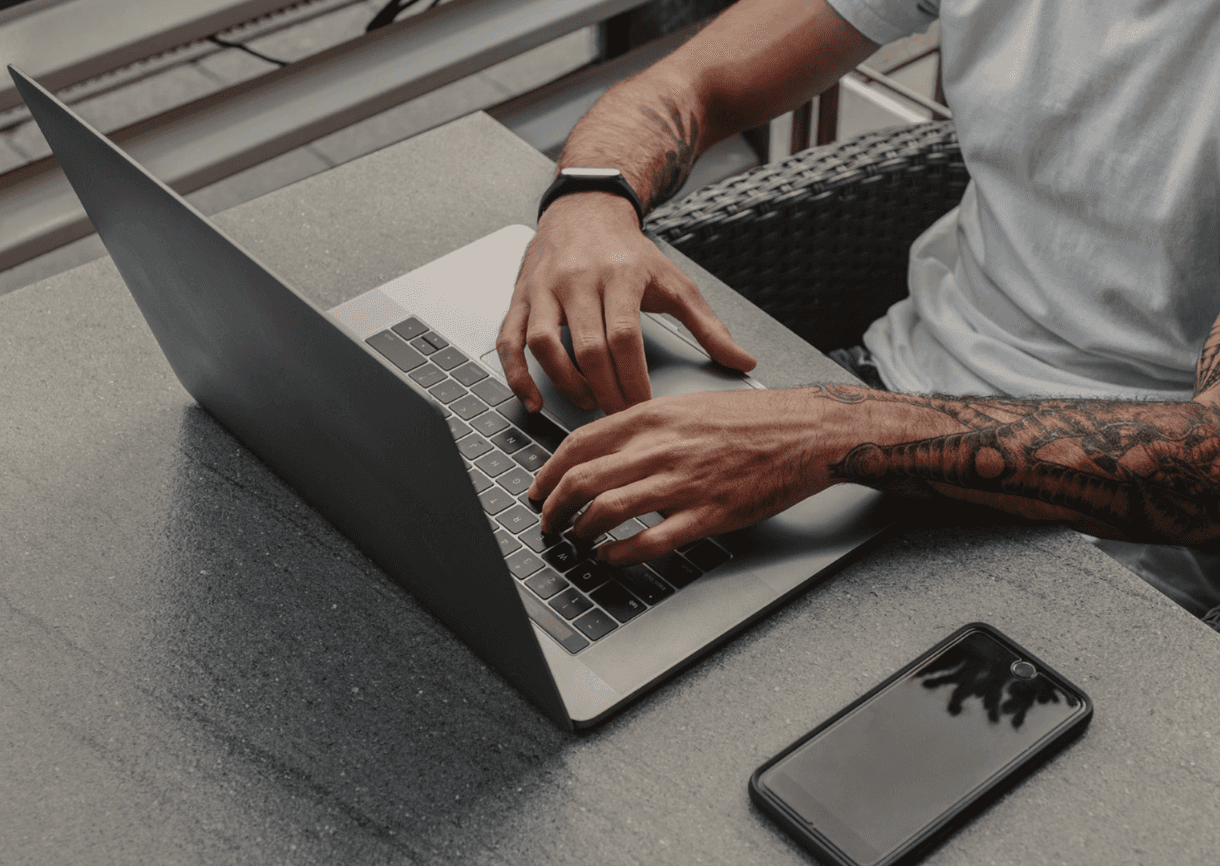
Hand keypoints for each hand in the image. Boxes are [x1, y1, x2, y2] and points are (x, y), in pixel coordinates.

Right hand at [496, 192, 755, 414]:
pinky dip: (517, 375)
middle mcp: (578, 280)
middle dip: (605, 390)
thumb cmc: (631, 253)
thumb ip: (709, 327)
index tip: (644, 408)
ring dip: (566, 384)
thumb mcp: (675, 283)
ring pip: (544, 345)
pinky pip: (509, 340)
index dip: (633, 379)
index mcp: (620, 276)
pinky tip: (534, 400)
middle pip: (588, 347)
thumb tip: (744, 362)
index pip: (625, 338)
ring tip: (588, 403)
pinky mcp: (520, 297)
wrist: (586, 209)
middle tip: (619, 417)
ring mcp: (544, 289)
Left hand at [528, 389, 848, 563]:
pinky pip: (650, 541)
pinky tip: (611, 556)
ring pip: (607, 510)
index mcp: (651, 417)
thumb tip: (601, 450)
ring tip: (577, 539)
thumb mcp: (685, 406)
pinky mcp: (707, 514)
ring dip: (582, 530)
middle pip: (583, 480)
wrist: (802, 432)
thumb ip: (641, 427)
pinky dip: (620, 553)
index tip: (539, 488)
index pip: (578, 444)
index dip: (548, 472)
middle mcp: (660, 448)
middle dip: (554, 506)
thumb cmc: (749, 419)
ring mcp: (683, 483)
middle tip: (547, 521)